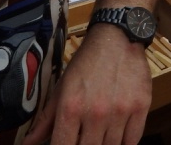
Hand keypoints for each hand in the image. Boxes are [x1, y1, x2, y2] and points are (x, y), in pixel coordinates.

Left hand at [23, 26, 151, 144]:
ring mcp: (121, 111)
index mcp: (71, 108)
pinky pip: (133, 140)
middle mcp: (96, 113)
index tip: (68, 144)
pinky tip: (118, 137)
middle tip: (85, 137)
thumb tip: (29, 143)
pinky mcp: (141, 106)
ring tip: (100, 136)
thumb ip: (46, 119)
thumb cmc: (87, 63)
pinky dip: (125, 143)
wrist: (117, 37)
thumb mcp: (62, 87)